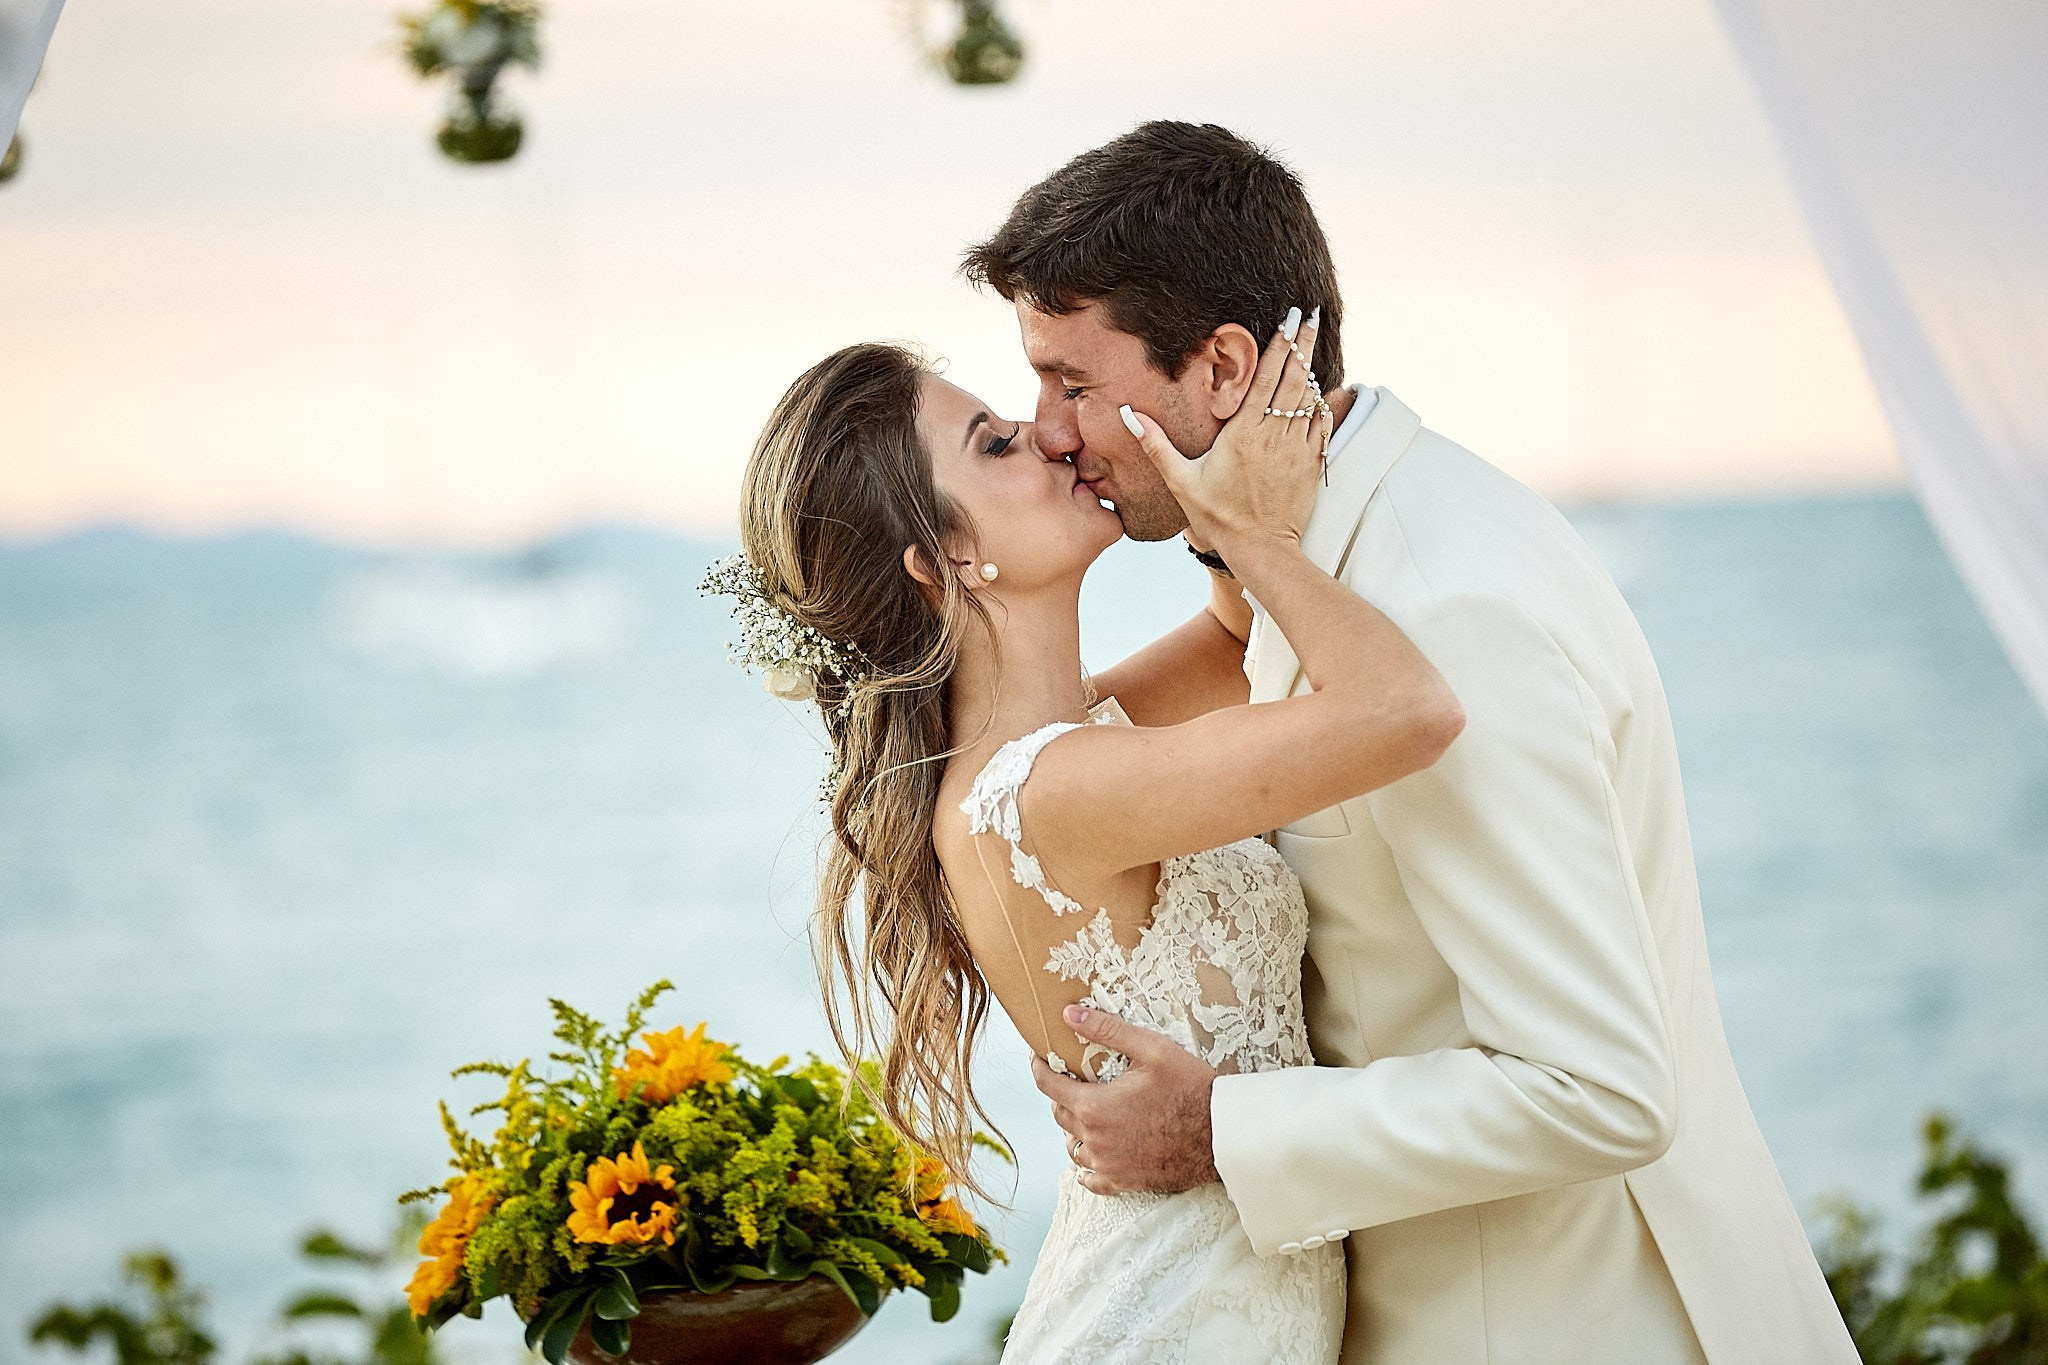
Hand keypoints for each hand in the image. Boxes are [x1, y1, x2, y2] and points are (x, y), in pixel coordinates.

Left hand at [1031, 1005, 1220, 1196]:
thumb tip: (1070, 1015)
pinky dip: (1088, 1166)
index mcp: (1094, 1106)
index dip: (1039, 1066)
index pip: (1048, 1085)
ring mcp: (1108, 1164)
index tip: (1039, 1056)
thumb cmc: (1190, 1090)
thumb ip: (1107, 1030)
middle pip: (1059, 1114)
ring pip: (1073, 1146)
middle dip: (1061, 1093)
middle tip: (1074, 1078)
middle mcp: (1095, 1139)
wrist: (1221, 1136)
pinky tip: (1095, 1154)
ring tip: (1087, 1112)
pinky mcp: (1124, 1182)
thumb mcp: (1152, 1049)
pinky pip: (1092, 1178)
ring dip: (1074, 1128)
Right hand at [1120, 308, 1330, 557]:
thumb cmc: (1218, 518)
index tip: (1288, 317)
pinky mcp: (1311, 464)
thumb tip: (1128, 414)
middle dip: (1303, 342)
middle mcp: (1274, 435)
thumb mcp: (1180, 481)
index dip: (1279, 345)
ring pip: (1310, 397)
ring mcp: (1297, 448)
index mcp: (1243, 433)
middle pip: (1294, 377)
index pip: (1266, 378)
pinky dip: (1323, 402)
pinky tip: (1324, 387)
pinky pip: (1321, 424)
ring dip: (1313, 366)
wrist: (1261, 551)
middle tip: (1311, 312)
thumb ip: (1155, 444)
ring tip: (1316, 337)